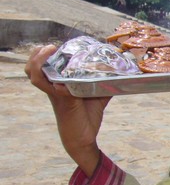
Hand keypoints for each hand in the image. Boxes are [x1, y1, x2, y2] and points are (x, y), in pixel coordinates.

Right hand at [25, 45, 108, 175]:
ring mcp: (55, 94)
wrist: (84, 139)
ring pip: (36, 75)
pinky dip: (53, 81)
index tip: (56, 45)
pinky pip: (50, 88)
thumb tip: (120, 73)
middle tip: (50, 47)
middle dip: (37, 55)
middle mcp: (54, 87)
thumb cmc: (87, 118)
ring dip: (39, 62)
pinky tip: (59, 77)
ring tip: (49, 51)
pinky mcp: (62, 102)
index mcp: (59, 84)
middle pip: (34, 68)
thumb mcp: (97, 96)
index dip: (44, 54)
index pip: (45, 65)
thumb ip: (104, 84)